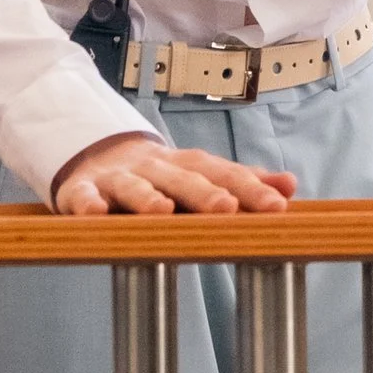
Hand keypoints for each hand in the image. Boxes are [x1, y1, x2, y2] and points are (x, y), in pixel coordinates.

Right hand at [51, 134, 296, 217]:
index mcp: (187, 166)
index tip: (277, 205)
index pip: (222, 173)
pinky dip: (87, 205)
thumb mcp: (199, 175)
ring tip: (161, 211)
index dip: (250, 188)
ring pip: (133, 186)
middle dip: (203, 193)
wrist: (98, 157)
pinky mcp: (82, 190)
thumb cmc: (160, 175)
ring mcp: (118, 178)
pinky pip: (83, 197)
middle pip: (181, 179)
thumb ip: (241, 182)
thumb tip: (289, 185)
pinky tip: (95, 215)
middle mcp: (155, 168)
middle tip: (226, 208)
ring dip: (146, 197)